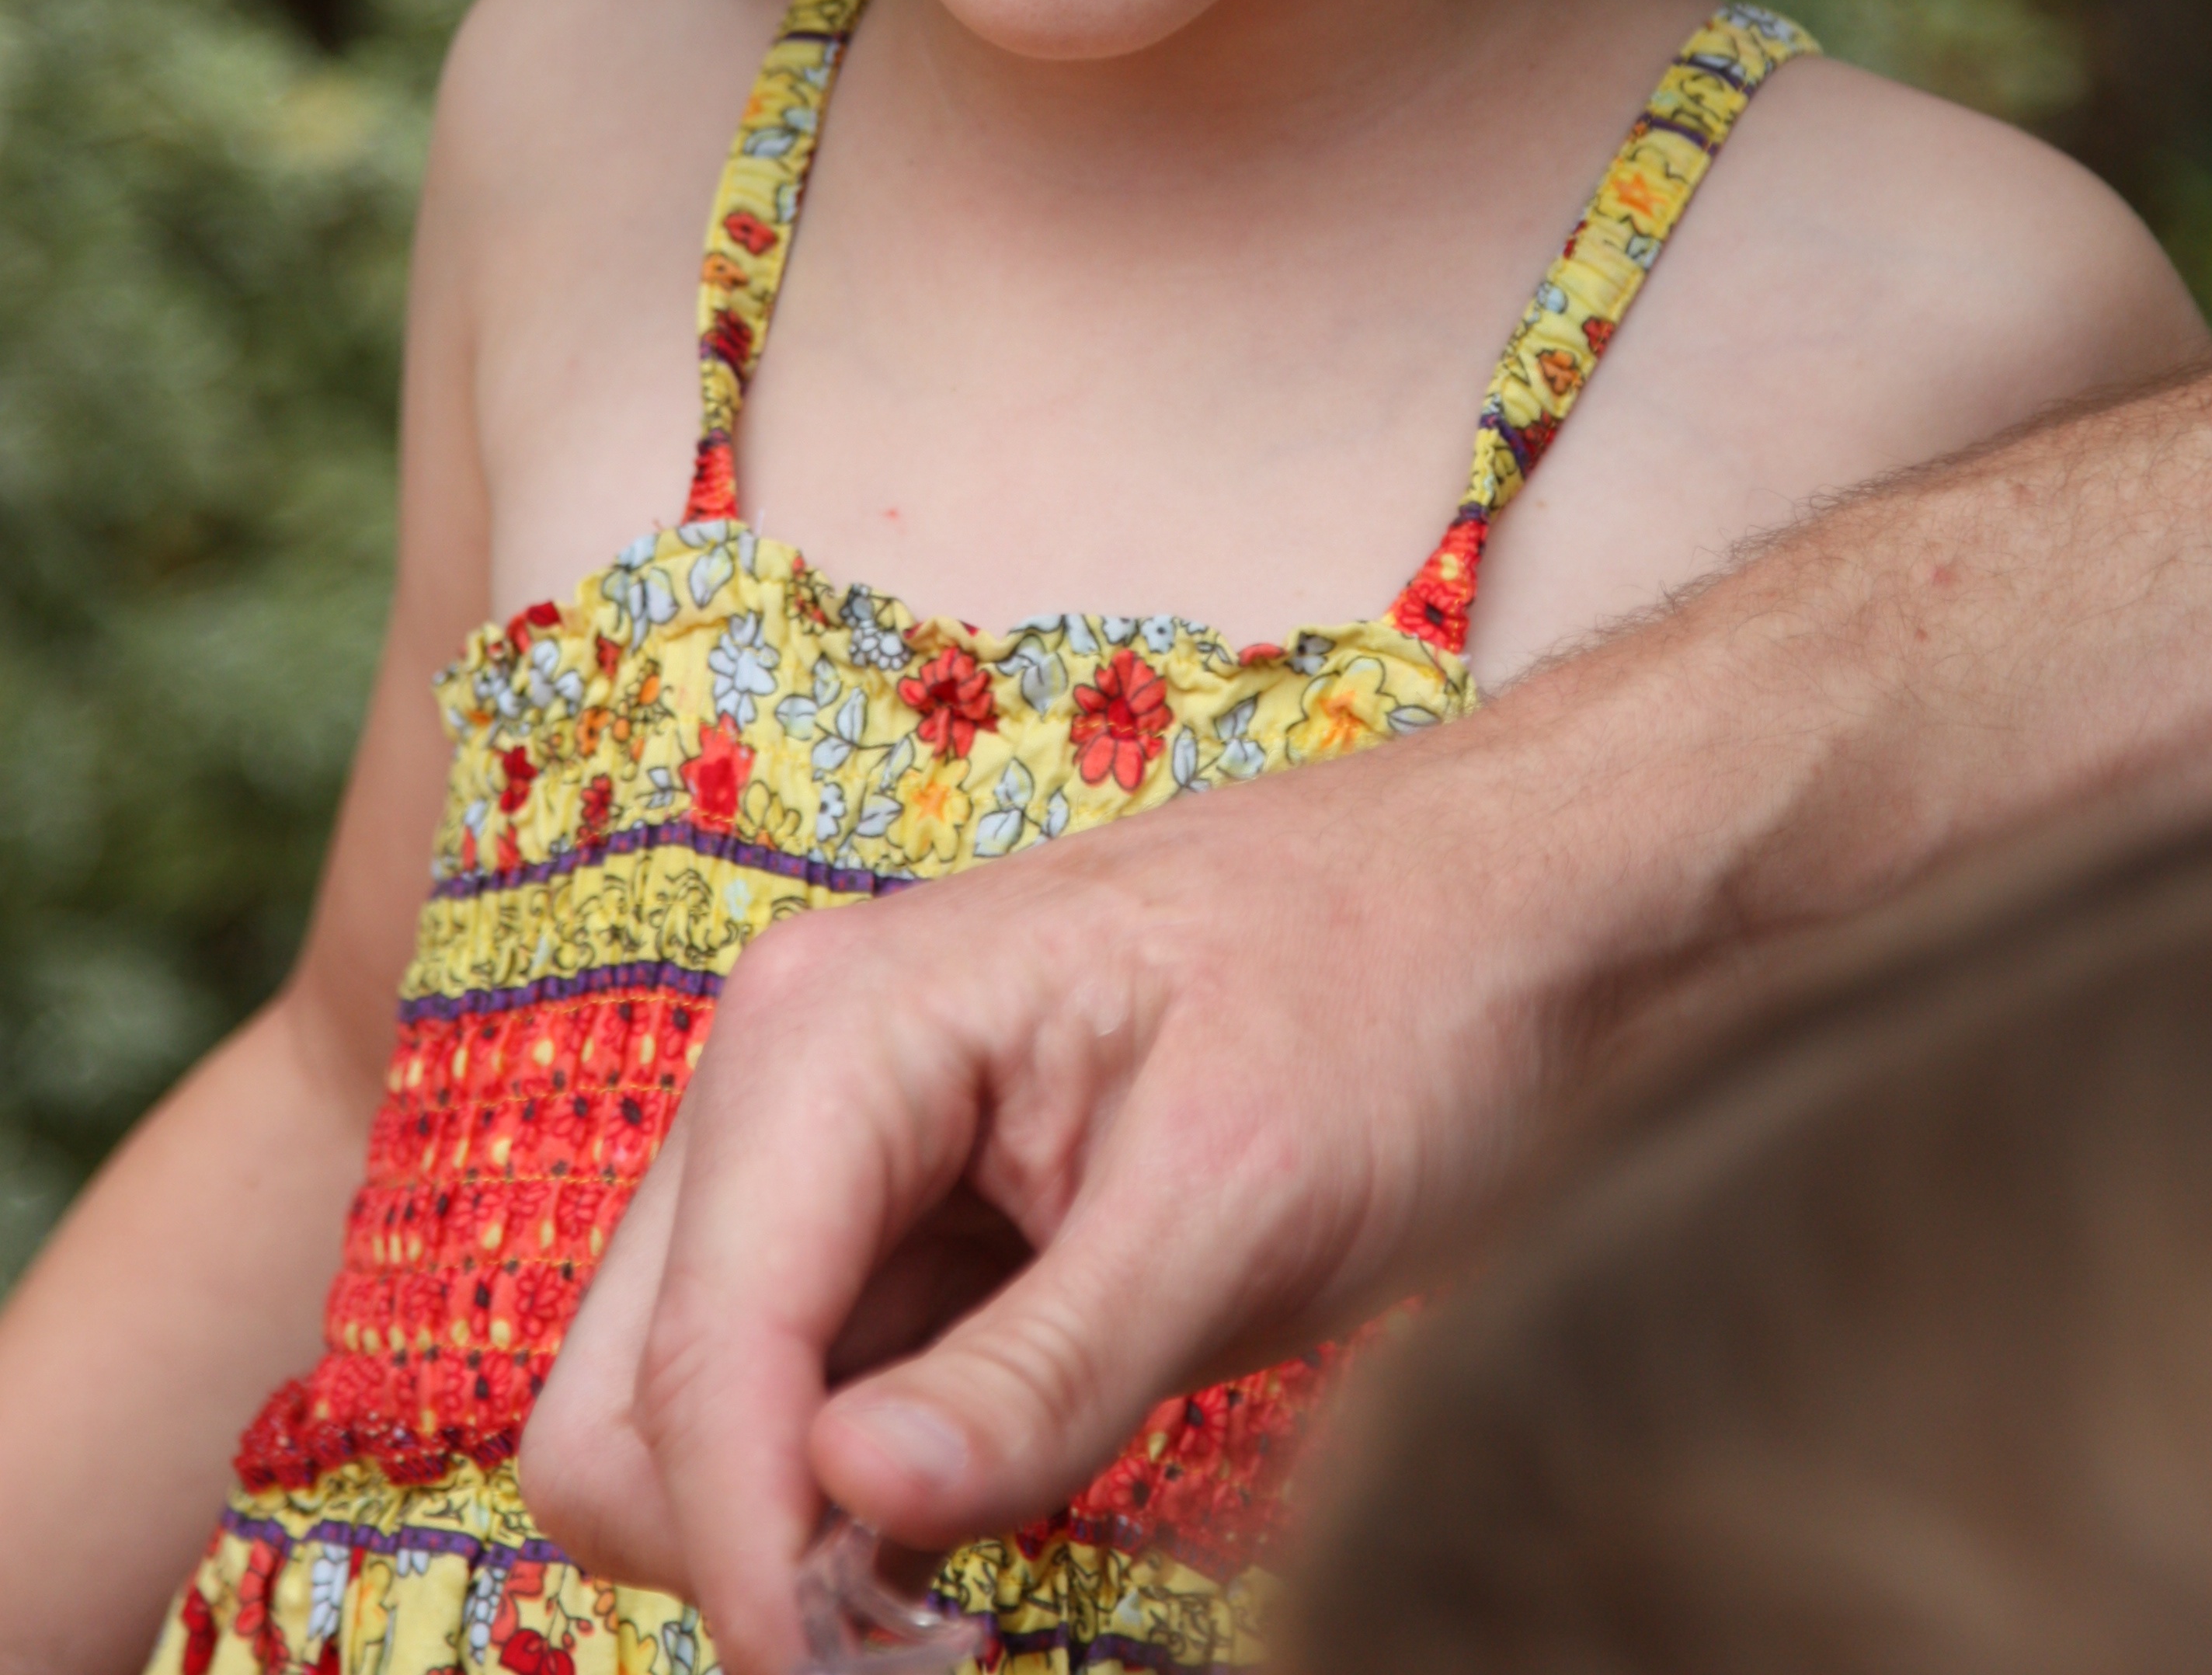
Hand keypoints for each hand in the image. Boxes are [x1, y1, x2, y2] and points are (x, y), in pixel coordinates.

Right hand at [518, 712, 1593, 1673]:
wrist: (1497, 902)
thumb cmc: (1392, 998)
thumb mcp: (1240, 1198)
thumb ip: (1046, 1369)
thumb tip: (853, 1508)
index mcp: (833, 1031)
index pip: (701, 1366)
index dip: (758, 1565)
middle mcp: (788, 1078)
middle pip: (627, 1405)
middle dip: (747, 1554)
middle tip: (934, 1648)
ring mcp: (832, 1152)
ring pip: (694, 1423)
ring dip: (798, 1545)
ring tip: (979, 1611)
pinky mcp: (898, 1222)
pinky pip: (804, 1404)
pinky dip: (860, 1505)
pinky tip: (995, 1528)